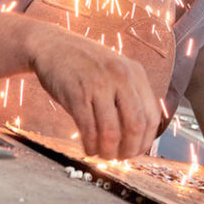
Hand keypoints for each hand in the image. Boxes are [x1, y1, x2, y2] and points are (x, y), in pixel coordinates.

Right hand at [27, 27, 159, 159]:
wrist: (51, 45)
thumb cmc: (84, 63)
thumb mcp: (115, 70)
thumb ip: (129, 95)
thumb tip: (139, 134)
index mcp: (135, 73)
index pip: (151, 116)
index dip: (145, 140)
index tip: (136, 150)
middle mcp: (120, 77)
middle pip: (135, 126)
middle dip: (128, 150)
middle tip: (119, 157)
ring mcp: (98, 85)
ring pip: (111, 131)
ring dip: (107, 151)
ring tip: (102, 155)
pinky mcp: (77, 94)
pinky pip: (88, 129)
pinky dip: (90, 145)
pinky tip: (88, 148)